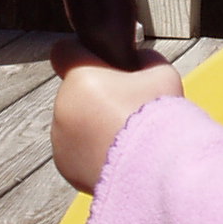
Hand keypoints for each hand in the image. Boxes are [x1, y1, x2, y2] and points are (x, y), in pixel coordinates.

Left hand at [50, 41, 182, 192]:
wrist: (158, 171)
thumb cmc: (160, 119)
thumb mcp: (162, 74)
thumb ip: (145, 60)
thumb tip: (139, 60)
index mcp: (81, 78)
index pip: (65, 52)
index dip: (83, 54)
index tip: (99, 64)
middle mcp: (63, 106)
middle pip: (77, 92)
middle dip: (97, 98)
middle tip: (129, 111)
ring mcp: (60, 139)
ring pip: (75, 122)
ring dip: (93, 126)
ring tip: (128, 138)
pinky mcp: (65, 166)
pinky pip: (76, 150)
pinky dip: (92, 152)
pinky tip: (119, 155)